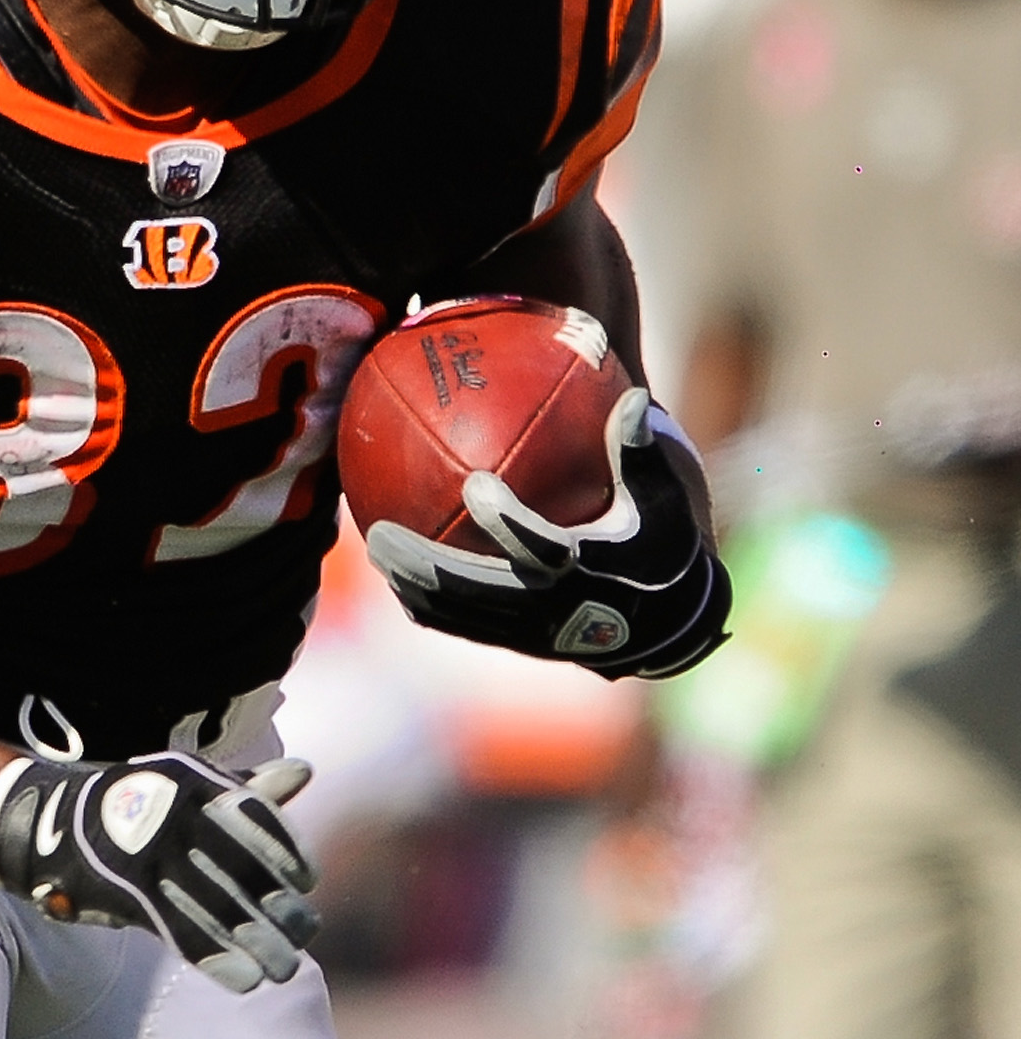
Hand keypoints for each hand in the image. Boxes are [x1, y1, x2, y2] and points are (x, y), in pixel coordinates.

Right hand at [0, 750, 320, 992]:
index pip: (259, 820)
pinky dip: (220, 960)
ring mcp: (151, 854)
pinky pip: (184, 933)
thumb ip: (246, 790)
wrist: (52, 825)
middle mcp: (176, 815)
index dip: (289, 854)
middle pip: (247, 870)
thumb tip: (303, 772)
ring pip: (222, 908)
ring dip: (261, 944)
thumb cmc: (135, 806)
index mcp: (195, 784)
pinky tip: (247, 980)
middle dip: (283, 908)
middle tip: (306, 931)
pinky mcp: (129, 893)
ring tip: (285, 967)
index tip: (306, 882)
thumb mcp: (187, 788)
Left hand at [365, 389, 729, 679]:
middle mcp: (553, 609)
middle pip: (477, 591)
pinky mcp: (517, 642)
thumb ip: (640, 453)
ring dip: (413, 585)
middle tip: (381, 534)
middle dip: (427, 565)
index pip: (540, 548)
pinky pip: (461, 624)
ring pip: (459, 613)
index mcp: (588, 570)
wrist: (666, 623)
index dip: (507, 521)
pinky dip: (426, 603)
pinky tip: (394, 577)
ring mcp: (530, 632)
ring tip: (373, 549)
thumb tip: (632, 396)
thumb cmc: (661, 545)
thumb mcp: (662, 500)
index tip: (476, 483)